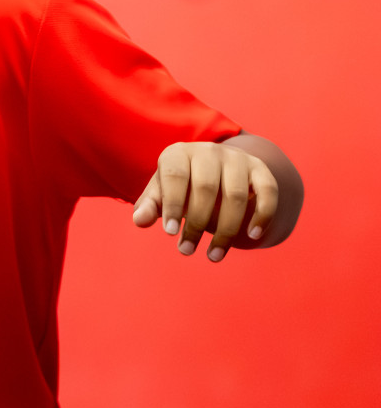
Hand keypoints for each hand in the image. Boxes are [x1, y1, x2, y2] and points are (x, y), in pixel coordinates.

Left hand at [132, 141, 278, 262]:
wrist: (217, 172)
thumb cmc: (180, 187)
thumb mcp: (161, 193)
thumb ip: (150, 205)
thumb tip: (139, 221)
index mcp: (178, 153)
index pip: (175, 176)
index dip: (173, 205)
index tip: (170, 233)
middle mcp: (209, 151)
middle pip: (206, 188)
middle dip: (196, 224)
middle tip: (186, 250)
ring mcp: (237, 159)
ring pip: (235, 195)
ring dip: (226, 230)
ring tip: (214, 256)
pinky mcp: (261, 170)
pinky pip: (268, 192)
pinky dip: (262, 215)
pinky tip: (252, 237)